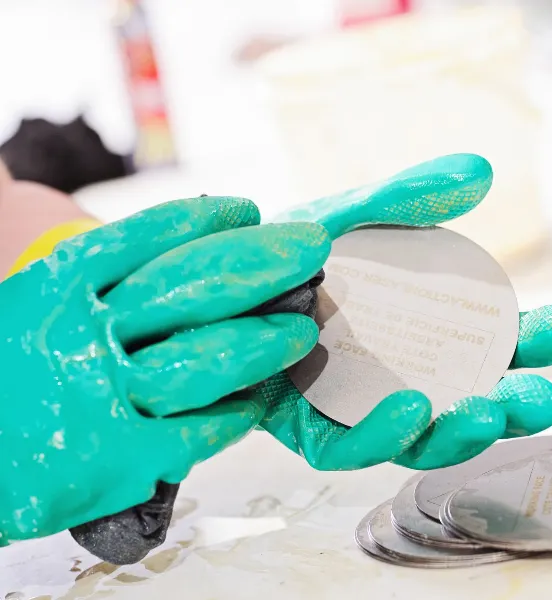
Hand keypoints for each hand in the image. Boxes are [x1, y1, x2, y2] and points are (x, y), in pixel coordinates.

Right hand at [0, 195, 329, 544]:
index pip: (143, 239)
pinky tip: (256, 405)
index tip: (248, 211)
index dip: (204, 222)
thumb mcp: (29, 312)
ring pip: (202, 360)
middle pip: (189, 288)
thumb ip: (93, 292)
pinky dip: (231, 417)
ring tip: (300, 333)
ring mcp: (98, 396)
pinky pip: (193, 431)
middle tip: (310, 249)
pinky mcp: (113, 457)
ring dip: (261, 344)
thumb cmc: (6, 376)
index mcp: (53, 289)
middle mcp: (79, 335)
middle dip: (261, 265)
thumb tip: (182, 270)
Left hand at [256, 153, 551, 469]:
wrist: (213, 281)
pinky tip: (410, 408)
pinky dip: (383, 432)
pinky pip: (351, 445)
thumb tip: (481, 172)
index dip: (535, 340)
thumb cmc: (291, 252)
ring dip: (463, 431)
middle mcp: (400, 372)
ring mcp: (359, 407)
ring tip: (489, 411)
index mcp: (422, 325)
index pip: (492, 340)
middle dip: (516, 403)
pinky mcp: (311, 430)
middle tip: (545, 398)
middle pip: (472, 399)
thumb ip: (408, 198)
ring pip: (424, 436)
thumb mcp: (352, 216)